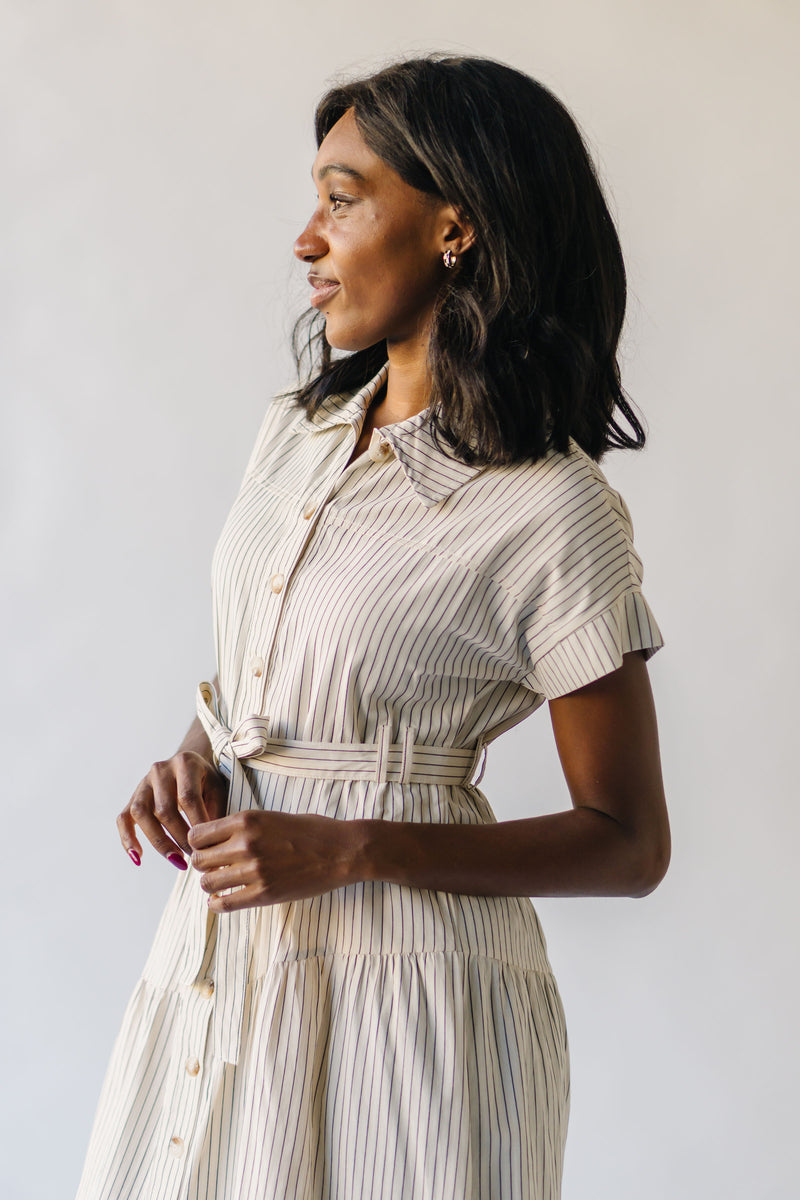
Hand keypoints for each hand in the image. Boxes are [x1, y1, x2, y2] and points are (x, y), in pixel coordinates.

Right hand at [117, 751, 228, 869]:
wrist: (187, 762)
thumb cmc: (204, 779)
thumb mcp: (217, 788)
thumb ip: (214, 811)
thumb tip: (211, 843)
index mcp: (185, 764)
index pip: (188, 797)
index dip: (197, 823)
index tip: (207, 844)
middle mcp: (160, 771)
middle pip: (164, 809)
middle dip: (180, 837)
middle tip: (195, 856)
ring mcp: (143, 783)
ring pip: (141, 814)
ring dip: (158, 841)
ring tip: (175, 859)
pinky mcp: (133, 797)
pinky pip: (123, 819)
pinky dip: (128, 839)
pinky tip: (138, 857)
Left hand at [188, 810, 364, 910]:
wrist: (342, 851)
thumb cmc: (313, 831)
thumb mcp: (272, 817)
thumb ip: (244, 827)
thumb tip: (219, 840)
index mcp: (246, 821)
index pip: (198, 835)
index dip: (198, 843)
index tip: (206, 848)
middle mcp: (245, 844)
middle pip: (199, 860)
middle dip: (203, 865)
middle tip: (214, 867)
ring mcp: (254, 870)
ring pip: (207, 883)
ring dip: (210, 884)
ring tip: (221, 884)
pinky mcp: (264, 893)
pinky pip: (224, 903)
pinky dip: (217, 904)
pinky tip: (222, 900)